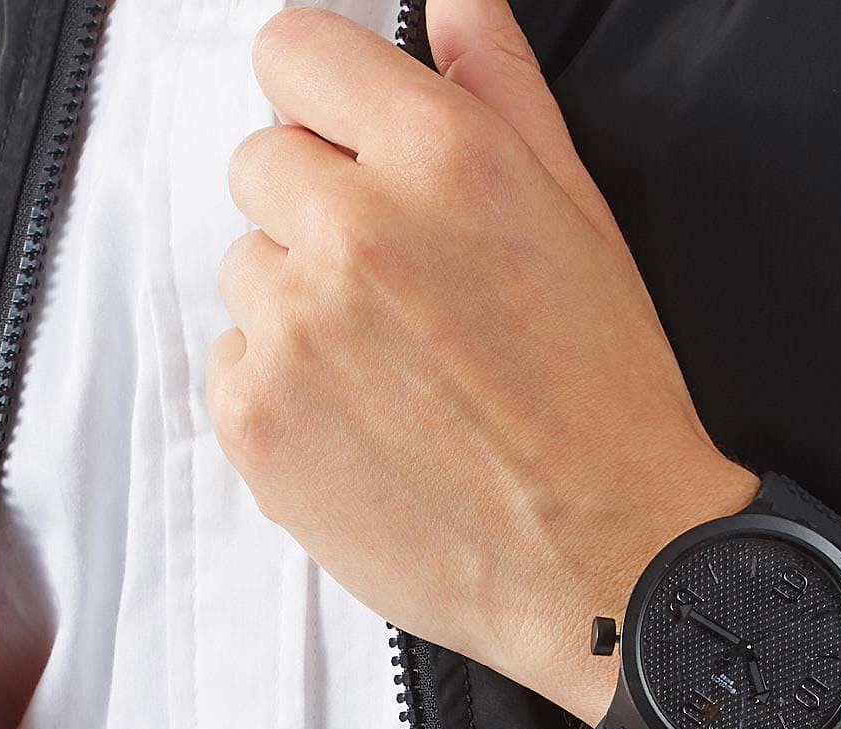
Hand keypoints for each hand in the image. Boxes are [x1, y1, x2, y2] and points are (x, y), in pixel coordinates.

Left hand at [209, 0, 751, 723]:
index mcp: (441, 158)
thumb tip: (451, 2)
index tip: (340, 143)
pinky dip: (282, 391)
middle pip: (260, 167)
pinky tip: (362, 431)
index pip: (294, 53)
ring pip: (247, 273)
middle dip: (318, 215)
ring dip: (300, 308)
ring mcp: (293, 330)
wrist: (604, 561)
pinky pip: (233, 364)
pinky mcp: (256, 422)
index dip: (319, 99)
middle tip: (399, 300)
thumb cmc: (607, 403)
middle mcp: (353, 230)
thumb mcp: (579, 224)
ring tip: (391, 379)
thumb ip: (503, 94)